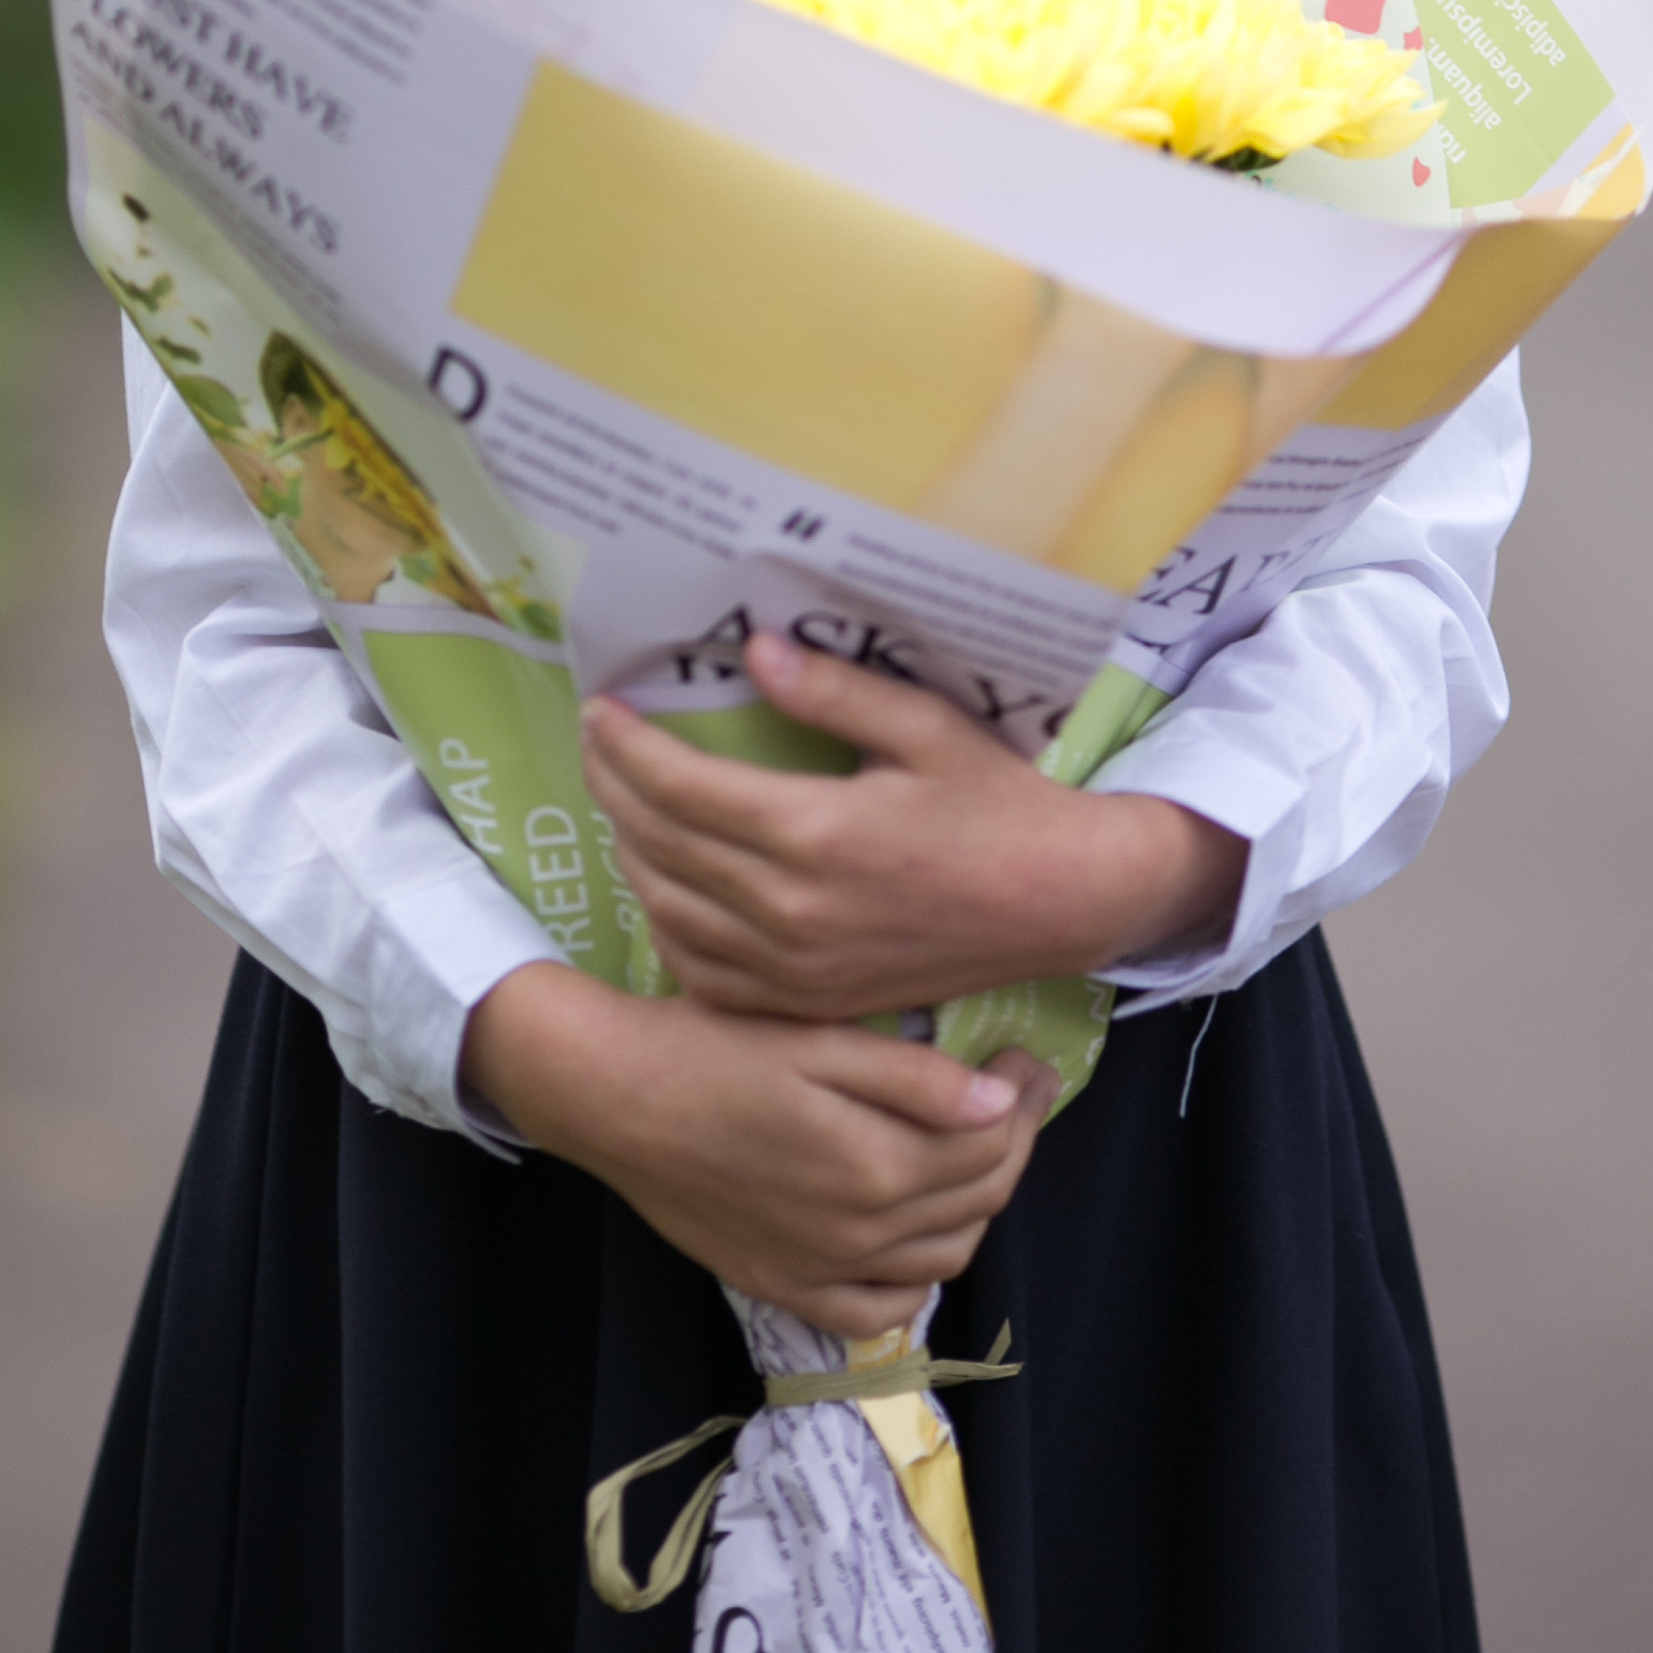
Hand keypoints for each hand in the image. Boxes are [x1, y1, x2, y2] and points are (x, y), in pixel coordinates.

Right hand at [461, 960, 1056, 1329]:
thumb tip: (1000, 1103)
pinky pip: (877, 1310)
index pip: (991, 1145)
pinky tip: (914, 1233)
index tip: (1022, 1059)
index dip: (1022, 1098)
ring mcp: (822, 1270)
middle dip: (1012, 1143)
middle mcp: (861, 1234)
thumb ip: (915, 1080)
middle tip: (1013, 1092)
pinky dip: (915, 1277)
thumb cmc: (715, 1046)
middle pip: (976, 1200)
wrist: (614, 1099)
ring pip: (942, 1256)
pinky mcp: (785, 1286)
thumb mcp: (818, 1038)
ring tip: (972, 1148)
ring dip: (975, 1204)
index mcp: (877, 1165)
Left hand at [580, 632, 1244, 1020]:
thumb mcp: (924, 728)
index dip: (627, 746)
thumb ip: (833, 692)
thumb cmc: (997, 804)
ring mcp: (797, 969)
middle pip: (662, 847)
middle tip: (595, 743)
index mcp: (818, 834)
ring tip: (620, 803)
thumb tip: (753, 650)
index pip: (681, 787)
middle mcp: (793, 911)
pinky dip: (666, 927)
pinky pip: (705, 974)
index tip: (600, 708)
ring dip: (630, 854)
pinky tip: (663, 888)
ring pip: (671, 913)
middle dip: (613, 788)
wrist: (1056, 904)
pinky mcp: (808, 1003)